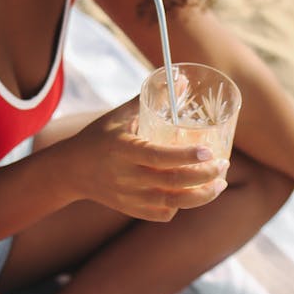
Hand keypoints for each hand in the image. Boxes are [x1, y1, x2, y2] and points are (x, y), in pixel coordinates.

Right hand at [64, 98, 228, 221]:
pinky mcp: (129, 208)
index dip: (185, 156)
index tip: (208, 152)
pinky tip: (192, 195)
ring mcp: (128, 196)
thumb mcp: (120, 116)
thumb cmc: (99, 137)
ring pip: (172, 203)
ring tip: (219, 184)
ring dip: (201, 196)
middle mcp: (126, 176)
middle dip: (204, 177)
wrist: (70, 170)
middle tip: (223, 165)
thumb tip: (182, 79)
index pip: (158, 156)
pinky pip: (161, 214)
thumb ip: (152, 98)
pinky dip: (179, 206)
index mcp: (123, 150)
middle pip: (172, 183)